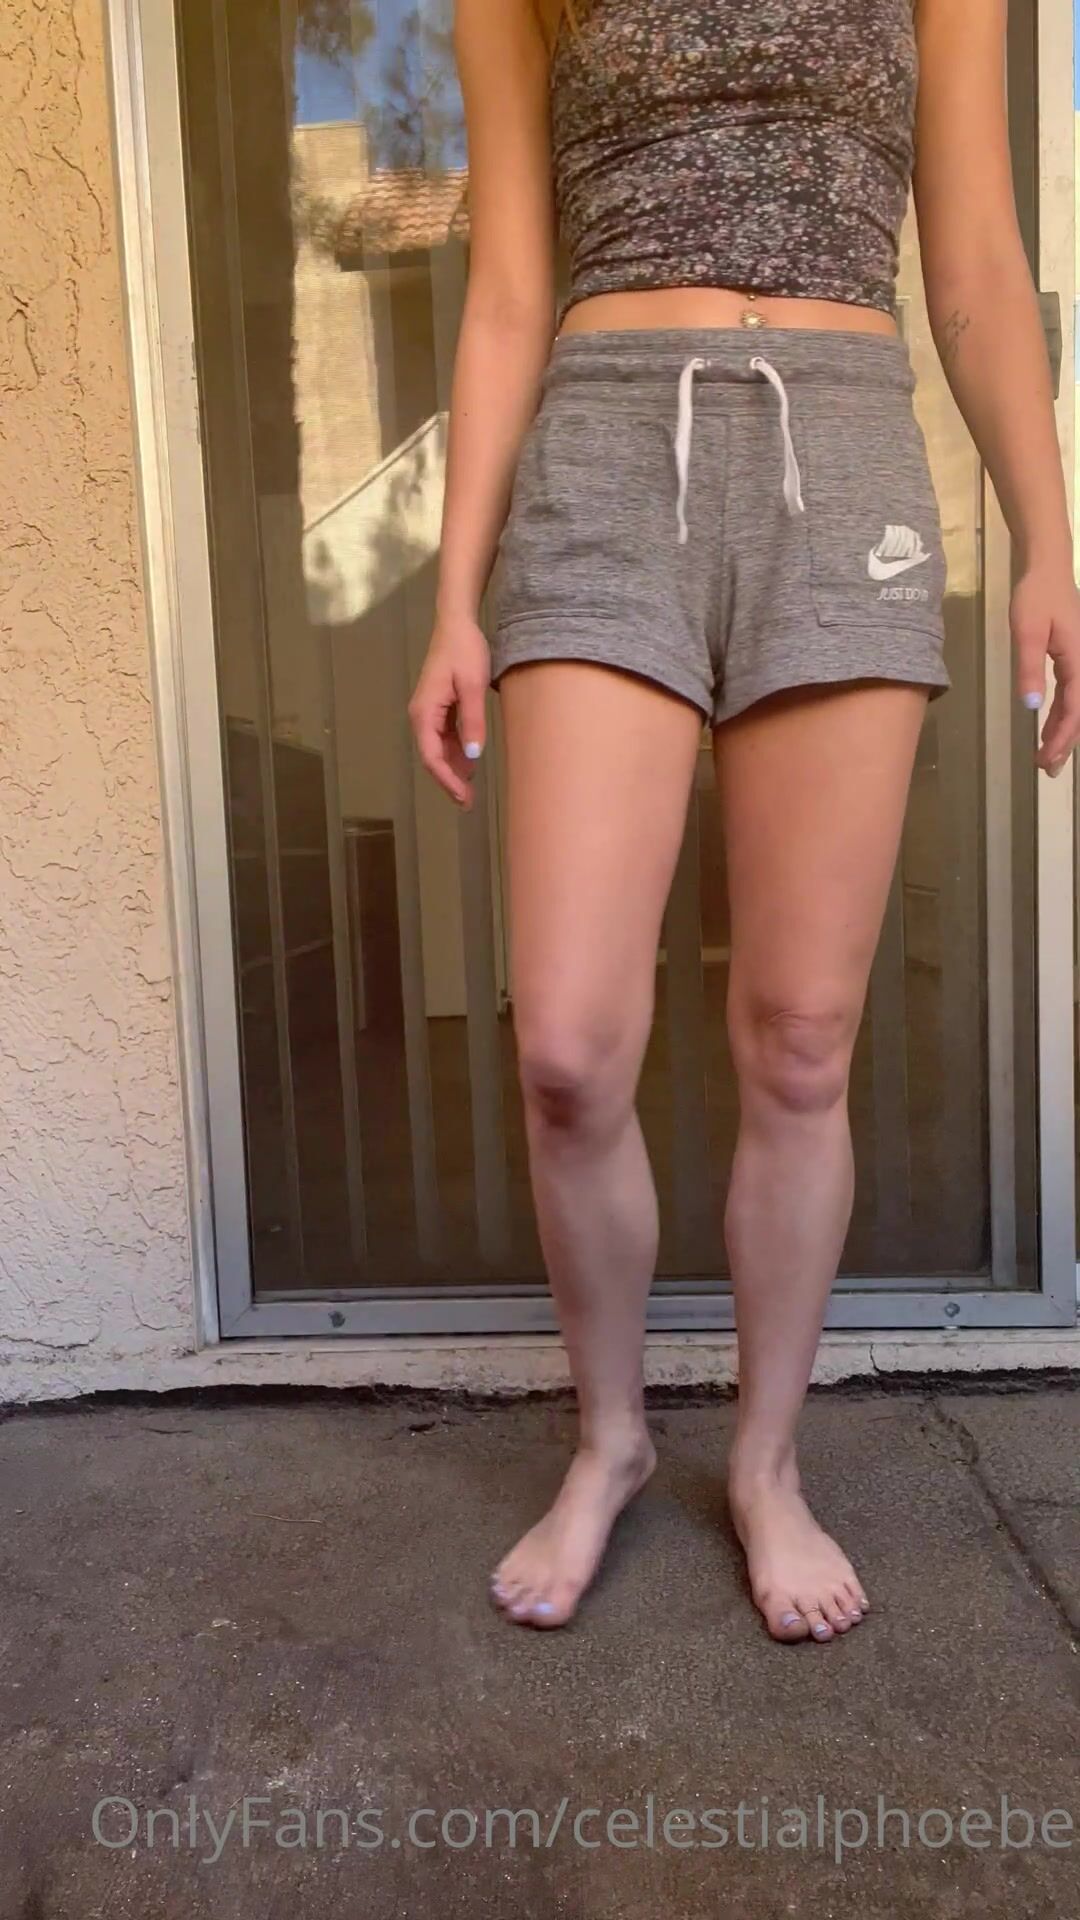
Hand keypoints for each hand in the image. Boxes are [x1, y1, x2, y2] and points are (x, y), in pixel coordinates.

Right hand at [408, 613, 489, 808]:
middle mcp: (421, 715)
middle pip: (432, 756)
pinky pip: (444, 737)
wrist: (457, 624)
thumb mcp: (473, 686)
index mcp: (424, 712)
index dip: (445, 779)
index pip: (430, 755)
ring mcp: (429, 712)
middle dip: (448, 780)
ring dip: (453, 769)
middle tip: (468, 802)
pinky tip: (470, 764)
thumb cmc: (464, 650)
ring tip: (471, 790)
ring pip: (438, 749)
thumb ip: (472, 721)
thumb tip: (473, 756)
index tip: (461, 796)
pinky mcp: (439, 708)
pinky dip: (457, 752)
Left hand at [1011, 562, 1079, 776]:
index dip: (1061, 739)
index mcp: (1078, 662)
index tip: (1046, 760)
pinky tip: (1049, 725)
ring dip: (1063, 731)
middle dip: (1065, 743)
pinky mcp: (1073, 657)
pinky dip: (1062, 712)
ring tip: (1048, 755)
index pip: (1073, 709)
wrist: (1046, 568)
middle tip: (1047, 769)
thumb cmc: (1035, 597)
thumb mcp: (1027, 632)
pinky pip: (1072, 692)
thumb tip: (1031, 707)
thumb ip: (1029, 669)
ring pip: (1077, 704)